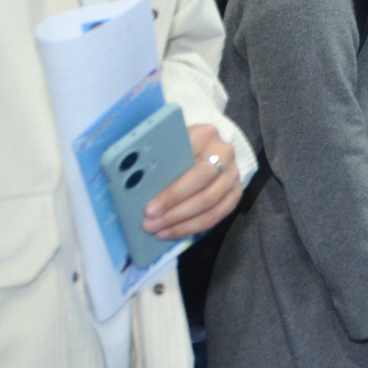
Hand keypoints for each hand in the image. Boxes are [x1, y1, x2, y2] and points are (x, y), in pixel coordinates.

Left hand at [144, 124, 241, 238]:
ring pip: (210, 205)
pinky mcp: (235, 192)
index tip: (148, 209)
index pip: (190, 167)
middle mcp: (226, 154)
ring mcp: (234, 174)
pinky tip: (172, 232)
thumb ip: (158, 157)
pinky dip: (192, 227)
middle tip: (149, 223)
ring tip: (157, 230)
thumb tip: (132, 181)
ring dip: (181, 223)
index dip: (171, 193)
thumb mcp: (169, 143)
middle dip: (174, 211)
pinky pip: (217, 216)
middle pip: (203, 190)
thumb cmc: (179, 146)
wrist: (206, 146)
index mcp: (206, 135)